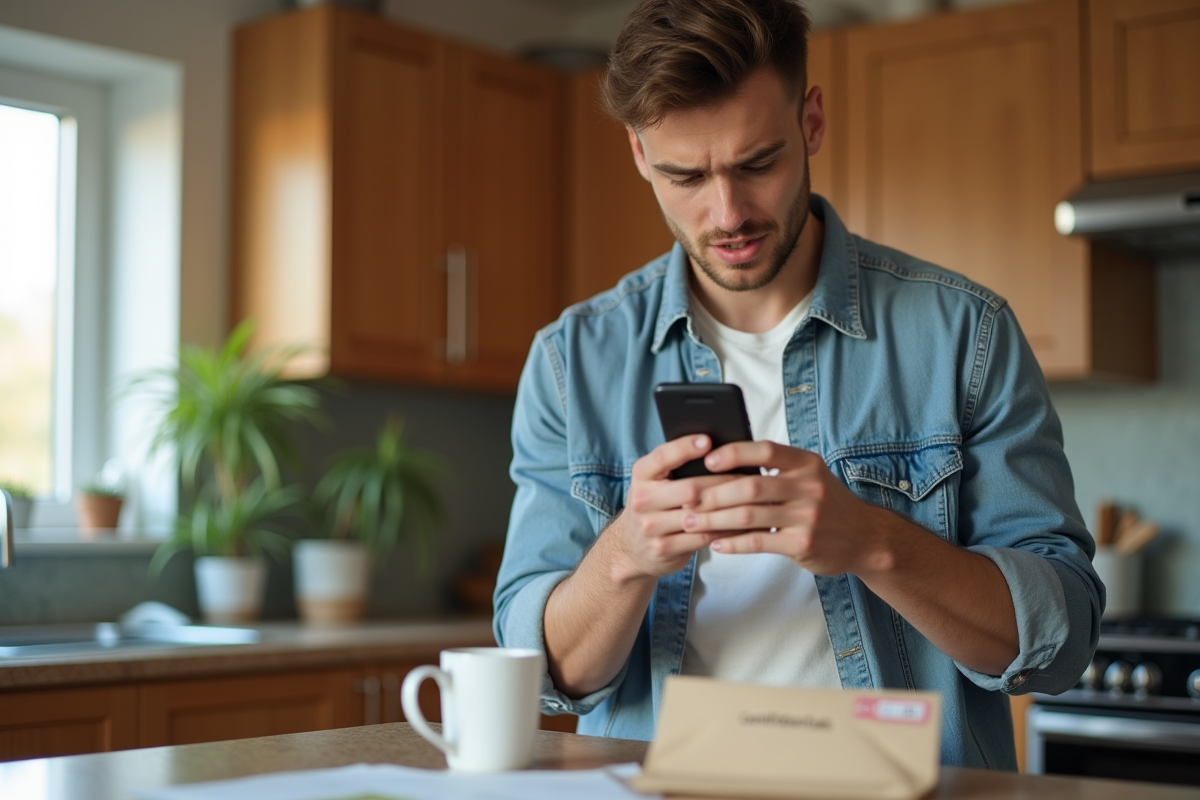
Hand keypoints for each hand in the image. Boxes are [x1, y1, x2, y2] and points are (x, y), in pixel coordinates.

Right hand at [606, 435, 738, 580]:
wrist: (631, 548)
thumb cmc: (655, 506)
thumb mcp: (655, 482)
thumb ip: (677, 467)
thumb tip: (721, 450)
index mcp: (641, 475)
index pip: (663, 457)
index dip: (685, 447)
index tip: (708, 440)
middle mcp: (642, 499)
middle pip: (689, 488)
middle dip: (724, 482)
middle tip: (751, 477)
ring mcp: (651, 526)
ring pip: (700, 515)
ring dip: (730, 509)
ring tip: (754, 501)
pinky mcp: (663, 548)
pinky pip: (703, 537)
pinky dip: (727, 531)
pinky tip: (744, 524)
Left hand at [681, 441, 893, 576]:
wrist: (864, 537)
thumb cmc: (825, 503)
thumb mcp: (809, 476)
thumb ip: (776, 469)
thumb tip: (723, 462)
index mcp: (806, 463)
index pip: (765, 451)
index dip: (733, 454)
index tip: (706, 460)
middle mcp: (808, 486)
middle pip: (751, 486)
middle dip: (714, 493)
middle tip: (686, 500)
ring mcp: (807, 516)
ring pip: (750, 516)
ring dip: (716, 520)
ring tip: (692, 523)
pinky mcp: (803, 544)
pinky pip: (759, 542)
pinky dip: (734, 543)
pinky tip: (717, 544)